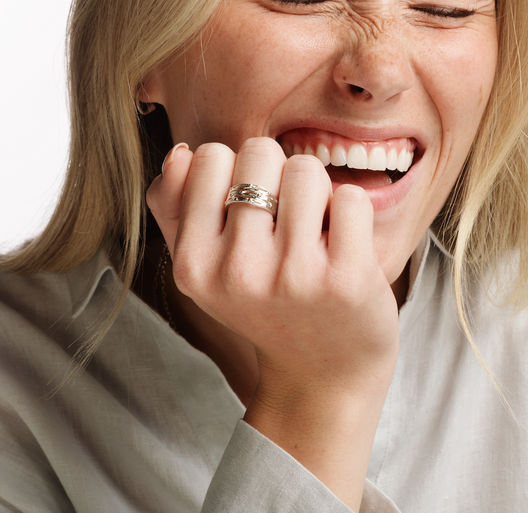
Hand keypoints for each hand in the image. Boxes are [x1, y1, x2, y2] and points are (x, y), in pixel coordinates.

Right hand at [147, 137, 399, 509]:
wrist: (323, 375)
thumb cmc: (265, 305)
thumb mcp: (204, 265)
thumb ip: (175, 206)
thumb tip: (179, 154)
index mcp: (193, 264)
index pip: (208, 156)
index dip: (236, 175)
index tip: (249, 215)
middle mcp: (236, 272)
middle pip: (259, 151)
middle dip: (278, 175)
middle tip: (285, 223)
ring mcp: (293, 277)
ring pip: (307, 169)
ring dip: (318, 195)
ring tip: (314, 237)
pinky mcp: (346, 280)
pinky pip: (351, 198)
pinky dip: (353, 215)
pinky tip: (343, 250)